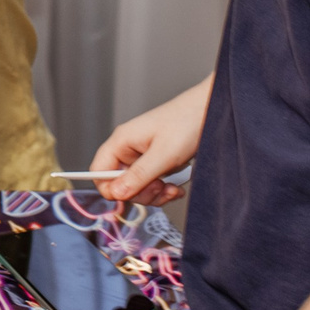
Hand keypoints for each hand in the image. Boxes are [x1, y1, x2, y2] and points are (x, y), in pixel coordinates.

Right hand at [90, 77, 210, 205]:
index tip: (130, 196)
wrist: (210, 112)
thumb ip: (138, 176)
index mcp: (122, 141)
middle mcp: (128, 149)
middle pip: (119, 184)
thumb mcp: (163, 155)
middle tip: (158, 189)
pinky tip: (175, 187)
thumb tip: (116, 193)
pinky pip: (151, 185)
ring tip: (171, 188)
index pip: (99, 171)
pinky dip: (163, 191)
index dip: (110, 188)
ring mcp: (142, 157)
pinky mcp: (156, 163)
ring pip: (136, 187)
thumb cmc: (186, 123)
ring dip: (153, 194)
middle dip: (139, 193)